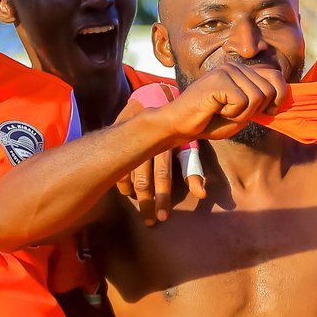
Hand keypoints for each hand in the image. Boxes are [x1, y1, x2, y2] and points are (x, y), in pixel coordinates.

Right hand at [111, 92, 188, 225]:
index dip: (163, 197)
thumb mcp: (187, 143)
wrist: (154, 94)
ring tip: (141, 213)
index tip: (164, 217)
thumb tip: (201, 195)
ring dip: (135, 196)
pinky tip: (127, 193)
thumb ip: (193, 168)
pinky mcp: (117, 138)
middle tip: (152, 222)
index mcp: (166, 143)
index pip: (164, 175)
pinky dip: (122, 182)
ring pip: (128, 174)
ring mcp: (130, 140)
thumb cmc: (177, 125)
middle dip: (148, 203)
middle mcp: (147, 143)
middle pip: (144, 179)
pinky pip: (116, 166)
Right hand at [161, 61, 286, 139]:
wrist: (180, 125)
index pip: (276, 76)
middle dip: (256, 110)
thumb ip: (261, 102)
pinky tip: (216, 109)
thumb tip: (284, 96)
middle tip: (233, 113)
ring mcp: (227, 70)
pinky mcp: (219, 79)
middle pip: (270, 90)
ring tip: (223, 111)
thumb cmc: (211, 121)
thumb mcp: (244, 113)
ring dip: (242, 114)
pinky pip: (243, 101)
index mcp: (243, 72)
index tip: (269, 110)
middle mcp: (236, 66)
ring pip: (258, 97)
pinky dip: (232, 113)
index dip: (279, 96)